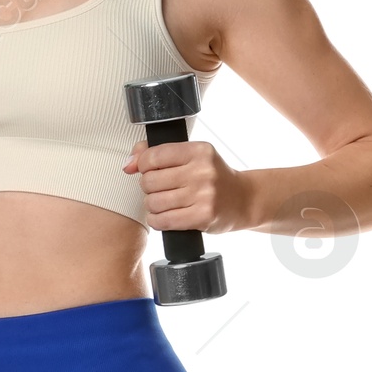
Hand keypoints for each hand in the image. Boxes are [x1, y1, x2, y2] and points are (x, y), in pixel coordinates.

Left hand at [121, 136, 243, 231]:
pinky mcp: (202, 217)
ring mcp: (204, 195)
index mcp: (199, 151)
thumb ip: (158, 153)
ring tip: (163, 204)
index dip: (144, 165)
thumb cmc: (214, 177)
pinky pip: (163, 220)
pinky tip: (164, 217)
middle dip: (148, 187)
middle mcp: (202, 171)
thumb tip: (128, 165)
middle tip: (159, 189)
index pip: (154, 156)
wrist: (243, 200)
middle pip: (150, 181)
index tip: (149, 170)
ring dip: (152, 205)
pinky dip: (157, 220)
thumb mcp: (192, 156)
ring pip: (154, 202)